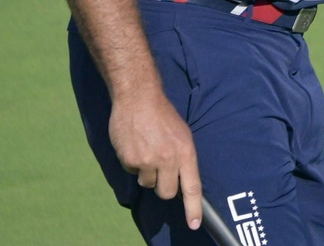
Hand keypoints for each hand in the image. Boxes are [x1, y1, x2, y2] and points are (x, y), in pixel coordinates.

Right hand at [109, 91, 202, 229]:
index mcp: (186, 152)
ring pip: (148, 184)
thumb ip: (182, 157)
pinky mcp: (130, 161)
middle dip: (164, 187)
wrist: (139, 99)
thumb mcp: (183, 135)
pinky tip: (136, 146)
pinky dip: (134, 163)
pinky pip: (133, 172)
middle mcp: (168, 160)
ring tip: (148, 150)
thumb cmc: (164, 116)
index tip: (194, 224)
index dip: (193, 208)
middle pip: (167, 193)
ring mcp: (147, 162)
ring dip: (147, 173)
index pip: (192, 187)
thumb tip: (180, 178)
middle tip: (161, 170)